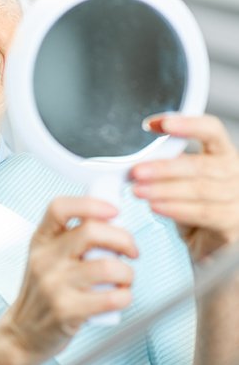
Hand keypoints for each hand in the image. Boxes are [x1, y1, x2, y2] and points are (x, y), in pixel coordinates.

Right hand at [6, 197, 137, 358]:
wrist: (23, 331)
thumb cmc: (44, 290)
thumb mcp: (46, 256)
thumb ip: (70, 237)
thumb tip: (113, 219)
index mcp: (41, 239)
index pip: (59, 207)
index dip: (90, 204)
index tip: (113, 211)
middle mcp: (45, 258)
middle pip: (91, 232)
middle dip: (123, 238)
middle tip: (132, 250)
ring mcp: (54, 284)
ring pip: (107, 266)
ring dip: (128, 273)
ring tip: (125, 278)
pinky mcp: (66, 311)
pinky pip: (110, 298)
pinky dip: (125, 296)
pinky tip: (121, 296)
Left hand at [131, 114, 238, 261]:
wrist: (207, 241)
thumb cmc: (192, 203)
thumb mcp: (180, 178)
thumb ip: (168, 163)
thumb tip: (137, 158)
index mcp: (221, 153)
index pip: (211, 130)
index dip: (188, 123)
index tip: (159, 124)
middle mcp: (234, 172)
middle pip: (200, 164)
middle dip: (164, 168)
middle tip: (137, 172)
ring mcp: (237, 198)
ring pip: (199, 189)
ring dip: (164, 190)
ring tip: (139, 191)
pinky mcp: (232, 223)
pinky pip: (203, 213)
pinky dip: (176, 209)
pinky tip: (156, 207)